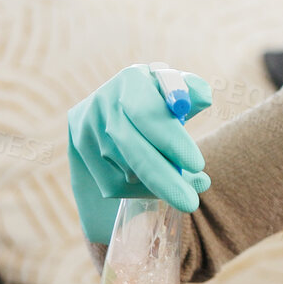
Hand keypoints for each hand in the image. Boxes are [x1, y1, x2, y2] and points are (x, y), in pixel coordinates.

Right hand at [67, 64, 213, 232]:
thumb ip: (192, 94)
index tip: (198, 165)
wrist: (113, 112)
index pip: (149, 113)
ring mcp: (87, 128)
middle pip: (134, 148)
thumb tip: (202, 98)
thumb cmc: (157, 102)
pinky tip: (154, 183)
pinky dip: (140, 189)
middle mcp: (104, 102)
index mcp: (131, 80)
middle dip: (165, 179)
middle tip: (191, 203)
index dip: (172, 140)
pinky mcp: (80, 150)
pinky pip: (113, 183)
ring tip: (179, 184)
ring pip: (125, 170)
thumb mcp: (175, 92)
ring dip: (157, 183)